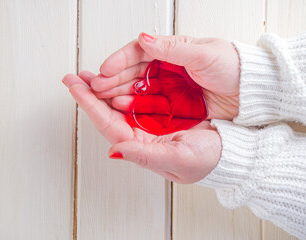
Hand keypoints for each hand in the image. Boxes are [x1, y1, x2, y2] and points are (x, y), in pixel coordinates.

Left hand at [62, 72, 220, 182]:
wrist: (231, 150)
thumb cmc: (208, 159)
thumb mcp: (177, 158)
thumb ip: (144, 155)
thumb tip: (114, 151)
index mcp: (140, 145)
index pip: (107, 123)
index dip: (89, 104)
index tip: (74, 86)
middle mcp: (141, 134)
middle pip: (108, 112)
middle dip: (90, 94)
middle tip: (74, 77)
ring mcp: (150, 122)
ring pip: (120, 103)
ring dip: (104, 88)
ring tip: (89, 75)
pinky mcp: (161, 112)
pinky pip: (137, 96)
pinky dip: (124, 85)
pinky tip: (115, 77)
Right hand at [90, 33, 239, 119]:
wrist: (252, 93)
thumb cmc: (233, 67)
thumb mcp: (204, 54)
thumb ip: (172, 48)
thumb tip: (143, 39)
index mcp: (172, 50)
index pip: (138, 52)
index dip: (118, 61)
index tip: (103, 71)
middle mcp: (166, 67)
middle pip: (131, 71)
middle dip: (111, 78)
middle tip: (93, 86)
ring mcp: (168, 86)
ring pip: (135, 87)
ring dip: (116, 91)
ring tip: (99, 97)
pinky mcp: (172, 104)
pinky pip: (147, 103)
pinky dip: (132, 104)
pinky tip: (119, 106)